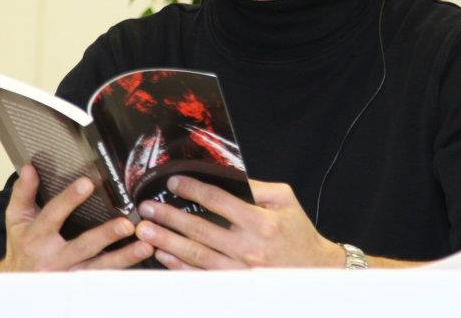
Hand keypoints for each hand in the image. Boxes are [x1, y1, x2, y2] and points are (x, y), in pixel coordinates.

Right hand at [0, 164, 152, 271]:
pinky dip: (124, 267)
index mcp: (36, 237)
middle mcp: (53, 258)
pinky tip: (141, 256)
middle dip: (105, 236)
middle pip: (81, 247)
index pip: (52, 215)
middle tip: (126, 224)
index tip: (87, 184)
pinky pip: (104, 276)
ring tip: (144, 245)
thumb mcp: (17, 218)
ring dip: (123, 257)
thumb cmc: (22, 245)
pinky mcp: (80, 282)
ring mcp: (69, 273)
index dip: (68, 200)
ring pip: (98, 267)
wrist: (17, 281)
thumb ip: (23, 192)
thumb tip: (29, 167)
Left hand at [134, 176, 343, 269]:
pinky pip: (201, 275)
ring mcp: (240, 270)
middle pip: (201, 229)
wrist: (314, 270)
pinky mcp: (235, 284)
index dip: (193, 189)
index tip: (173, 182)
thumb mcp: (285, 200)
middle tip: (147, 208)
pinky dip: (179, 266)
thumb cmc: (298, 232)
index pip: (219, 200)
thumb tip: (228, 175)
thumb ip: (257, 187)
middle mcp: (248, 247)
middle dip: (170, 217)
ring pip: (196, 255)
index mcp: (260, 222)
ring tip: (146, 230)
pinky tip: (163, 255)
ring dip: (168, 241)